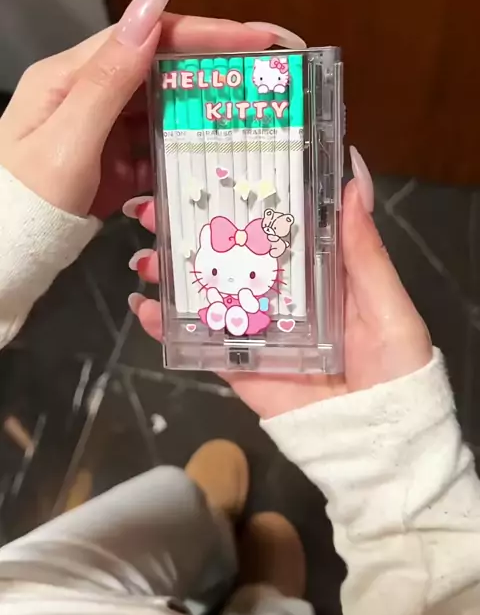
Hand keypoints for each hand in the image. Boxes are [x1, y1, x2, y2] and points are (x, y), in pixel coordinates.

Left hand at [0, 0, 295, 218]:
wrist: (5, 259)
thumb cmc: (23, 200)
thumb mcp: (68, 139)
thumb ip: (111, 77)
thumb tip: (151, 4)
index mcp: (70, 76)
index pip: (147, 36)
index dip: (206, 32)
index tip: (257, 38)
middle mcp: (88, 94)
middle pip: (160, 69)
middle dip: (215, 68)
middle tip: (269, 74)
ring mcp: (100, 130)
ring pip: (163, 110)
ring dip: (204, 111)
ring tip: (255, 112)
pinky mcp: (110, 163)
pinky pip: (155, 147)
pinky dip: (182, 151)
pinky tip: (214, 156)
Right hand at [126, 150, 431, 419]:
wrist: (381, 441)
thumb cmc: (394, 365)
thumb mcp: (386, 301)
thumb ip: (363, 249)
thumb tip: (354, 178)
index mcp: (314, 270)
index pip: (269, 225)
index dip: (234, 199)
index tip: (198, 172)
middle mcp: (279, 294)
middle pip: (227, 254)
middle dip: (186, 230)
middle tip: (150, 211)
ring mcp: (256, 330)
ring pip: (205, 292)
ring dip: (169, 272)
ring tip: (144, 260)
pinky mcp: (240, 367)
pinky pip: (200, 343)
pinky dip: (166, 328)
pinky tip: (143, 309)